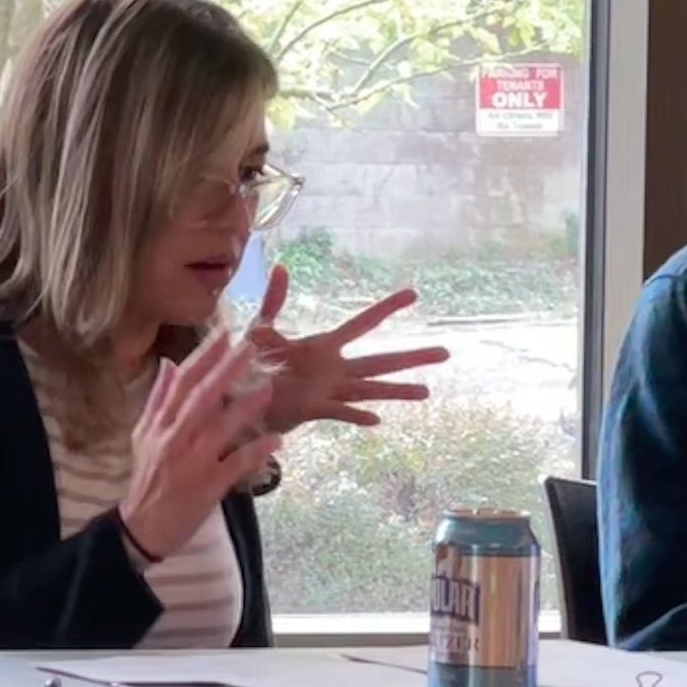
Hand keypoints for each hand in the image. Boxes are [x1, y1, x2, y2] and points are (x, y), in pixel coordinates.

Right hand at [120, 331, 280, 564]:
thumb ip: (156, 400)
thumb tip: (167, 364)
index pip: (180, 383)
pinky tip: (276, 440)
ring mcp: (192, 463)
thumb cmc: (146, 479)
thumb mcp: (142, 436)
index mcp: (159, 425)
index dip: (203, 357)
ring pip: (219, 428)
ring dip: (245, 407)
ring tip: (268, 388)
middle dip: (225, 370)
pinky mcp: (208, 486)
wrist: (142, 527)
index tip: (224, 335)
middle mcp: (174, 439)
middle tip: (249, 348)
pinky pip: (236, 465)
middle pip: (200, 398)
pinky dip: (256, 452)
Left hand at [248, 265, 447, 431]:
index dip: (387, 308)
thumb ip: (274, 301)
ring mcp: (329, 390)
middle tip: (446, 352)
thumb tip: (282, 267)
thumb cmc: (252, 365)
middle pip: (380, 360)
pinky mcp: (314, 408)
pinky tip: (377, 420)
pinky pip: (340, 412)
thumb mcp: (261, 329)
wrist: (241, 400)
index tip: (413, 294)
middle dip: (412, 357)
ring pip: (370, 389)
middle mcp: (334, 369)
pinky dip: (356, 415)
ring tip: (426, 391)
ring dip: (397, 390)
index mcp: (325, 346)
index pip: (362, 323)